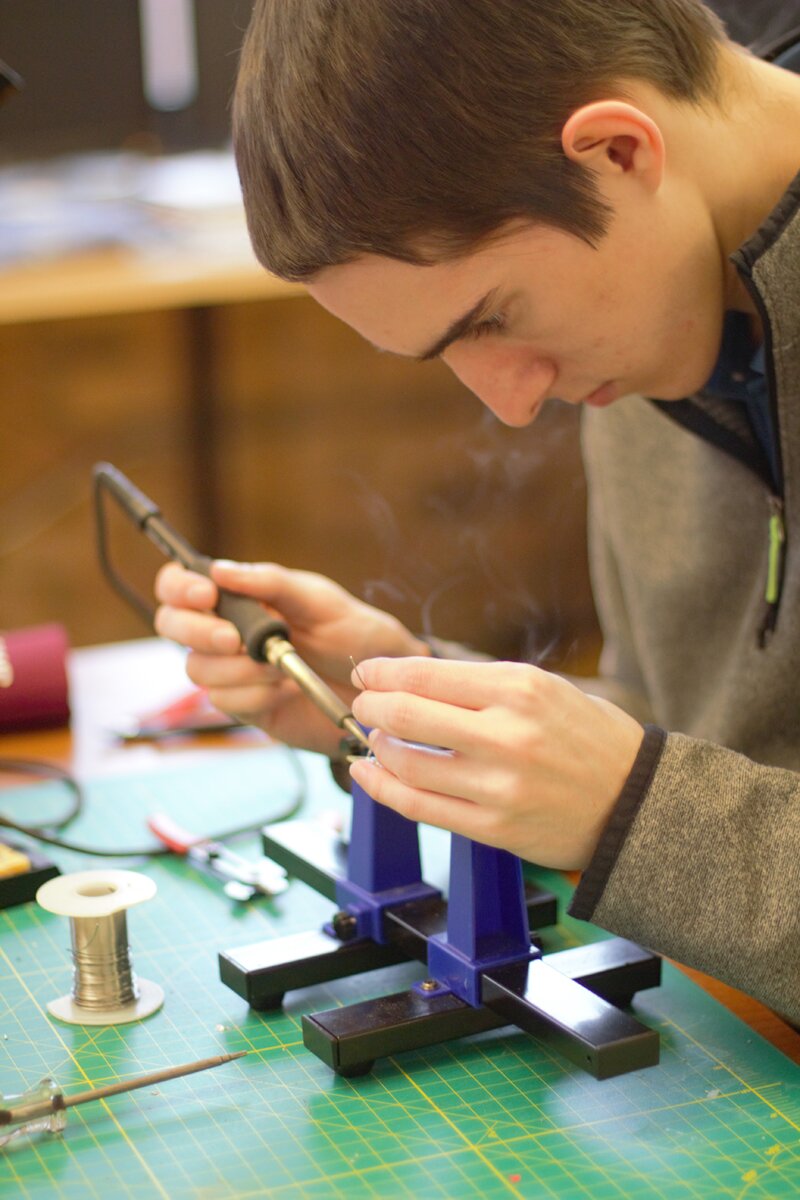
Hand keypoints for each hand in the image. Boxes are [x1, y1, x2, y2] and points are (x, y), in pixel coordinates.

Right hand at [154, 560, 428, 754]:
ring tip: (281, 668)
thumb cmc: (356, 635)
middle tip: (234, 640)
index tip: (206, 595)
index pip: (182, 585)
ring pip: (197, 669)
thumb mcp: (320, 601)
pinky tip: (284, 690)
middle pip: (172, 626)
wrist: (383, 691)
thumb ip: (271, 583)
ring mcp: (234, 672)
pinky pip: (225, 702)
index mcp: (243, 597)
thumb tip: (220, 570)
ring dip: (237, 669)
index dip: (179, 588)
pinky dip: (254, 695)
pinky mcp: (247, 707)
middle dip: (197, 631)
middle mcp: (229, 633)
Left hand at [349, 656, 643, 869]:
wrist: (637, 805)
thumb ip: (483, 685)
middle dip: (371, 706)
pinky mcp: (493, 826)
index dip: (382, 673)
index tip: (368, 673)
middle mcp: (507, 735)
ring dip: (376, 747)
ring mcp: (498, 785)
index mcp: (520, 689)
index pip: (424, 674)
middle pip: (405, 714)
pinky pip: (419, 807)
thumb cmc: (591, 741)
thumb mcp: (546, 690)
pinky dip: (382, 788)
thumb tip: (414, 680)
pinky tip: (369, 775)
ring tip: (377, 739)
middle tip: (365, 703)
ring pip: (405, 762)